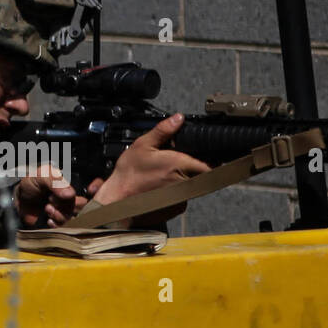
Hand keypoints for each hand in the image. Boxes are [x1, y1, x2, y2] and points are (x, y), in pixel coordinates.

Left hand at [15, 164, 80, 226]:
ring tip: (47, 208)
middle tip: (50, 200)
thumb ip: (56, 181)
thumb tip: (70, 193)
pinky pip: (63, 228)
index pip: (85, 195)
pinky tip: (48, 219)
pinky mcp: (56, 223)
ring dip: (59, 215)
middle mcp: (69, 200)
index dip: (77, 197)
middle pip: (80, 208)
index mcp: (69, 187)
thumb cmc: (31, 183)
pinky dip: (56, 224)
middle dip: (65, 205)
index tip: (64, 195)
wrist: (18, 198)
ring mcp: (63, 212)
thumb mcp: (42, 175)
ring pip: (71, 218)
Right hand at [91, 113, 210, 226]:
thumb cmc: (129, 175)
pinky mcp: (176, 209)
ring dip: (182, 181)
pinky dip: (175, 193)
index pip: (209, 164)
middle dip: (190, 168)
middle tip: (172, 165)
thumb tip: (177, 119)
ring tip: (162, 177)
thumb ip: (163, 131)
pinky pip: (182, 198)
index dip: (209, 159)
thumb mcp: (142, 145)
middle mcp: (184, 182)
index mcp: (180, 164)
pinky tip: (160, 189)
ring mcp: (181, 198)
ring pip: (191, 186)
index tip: (205, 157)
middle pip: (200, 174)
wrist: (118, 201)